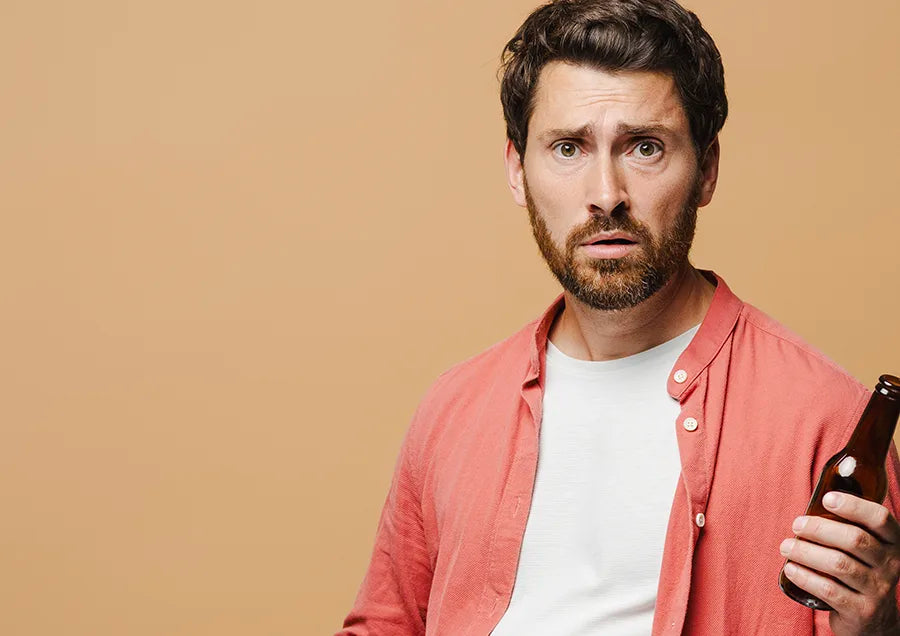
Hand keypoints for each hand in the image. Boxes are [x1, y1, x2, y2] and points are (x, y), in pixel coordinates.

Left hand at [780, 491, 899, 635]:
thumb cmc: (860, 571)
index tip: (827, 499)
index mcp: (893, 543)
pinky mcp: (861, 611)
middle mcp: (891, 565)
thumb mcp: (866, 550)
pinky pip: (830, 590)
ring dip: (806, 552)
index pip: (880, 519)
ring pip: (839, 564)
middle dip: (819, 528)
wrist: (875, 621)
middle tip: (796, 525)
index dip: (854, 506)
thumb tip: (808, 506)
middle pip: (854, 539)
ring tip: (786, 546)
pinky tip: (790, 569)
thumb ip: (848, 528)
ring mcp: (878, 590)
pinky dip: (806, 577)